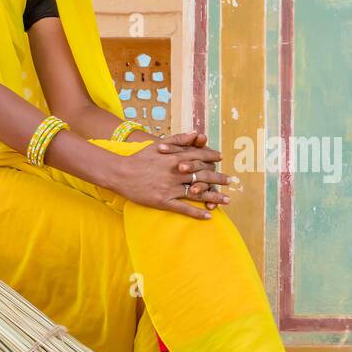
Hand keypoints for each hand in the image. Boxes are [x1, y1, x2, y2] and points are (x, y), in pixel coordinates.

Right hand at [111, 140, 230, 218]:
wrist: (120, 173)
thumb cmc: (139, 158)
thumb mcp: (158, 144)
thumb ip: (178, 139)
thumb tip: (197, 134)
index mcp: (174, 157)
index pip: (199, 156)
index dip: (211, 157)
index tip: (221, 159)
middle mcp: (175, 172)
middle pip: (202, 175)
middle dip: (218, 178)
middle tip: (230, 181)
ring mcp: (169, 188)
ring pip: (197, 193)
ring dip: (214, 197)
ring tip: (226, 200)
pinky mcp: (163, 201)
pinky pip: (184, 209)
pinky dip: (197, 213)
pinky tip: (208, 216)